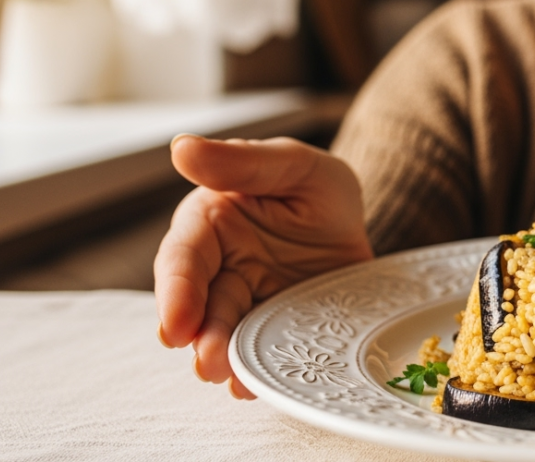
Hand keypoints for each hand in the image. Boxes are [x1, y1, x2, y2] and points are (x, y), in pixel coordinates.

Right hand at [154, 135, 372, 398]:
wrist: (359, 222)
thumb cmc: (317, 186)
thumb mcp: (293, 164)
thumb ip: (242, 160)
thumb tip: (182, 148)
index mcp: (212, 221)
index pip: (184, 256)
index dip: (176, 291)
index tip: (175, 324)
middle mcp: (220, 266)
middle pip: (200, 304)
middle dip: (199, 335)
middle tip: (206, 361)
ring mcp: (247, 300)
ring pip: (225, 332)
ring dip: (222, 356)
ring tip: (230, 377)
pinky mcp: (274, 326)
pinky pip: (261, 350)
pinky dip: (256, 370)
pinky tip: (255, 386)